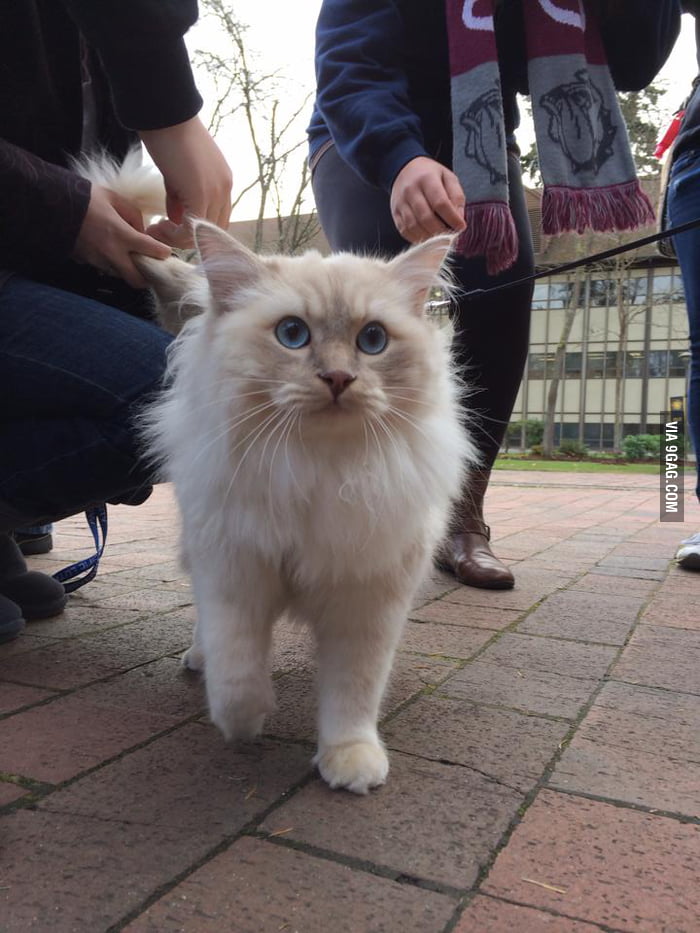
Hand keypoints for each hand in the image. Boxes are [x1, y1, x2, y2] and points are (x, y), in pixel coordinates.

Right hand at [72, 184, 171, 287]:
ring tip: (128, 258)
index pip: (151, 250)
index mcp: (122, 235)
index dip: (163, 253)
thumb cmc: (86, 198)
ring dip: (127, 270)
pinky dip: (110, 264)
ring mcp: (98, 261)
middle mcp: (112, 253)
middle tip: (149, 269)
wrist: (53, 205)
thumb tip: (141, 230)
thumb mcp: (114, 198)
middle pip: (136, 280)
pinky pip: (104, 268)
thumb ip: (133, 215)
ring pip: (120, 276)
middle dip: (146, 278)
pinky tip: (108, 251)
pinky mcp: (86, 263)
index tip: (165, 252)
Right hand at [140, 116, 232, 247]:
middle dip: (187, 238)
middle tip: (161, 232)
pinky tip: (158, 225)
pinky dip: (175, 234)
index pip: (217, 219)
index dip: (195, 229)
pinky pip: (191, 228)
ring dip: (178, 238)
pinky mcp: (202, 193)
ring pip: (202, 233)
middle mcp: (225, 189)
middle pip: (213, 230)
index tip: (169, 226)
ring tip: (156, 229)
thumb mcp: (176, 174)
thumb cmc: (166, 136)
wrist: (164, 112)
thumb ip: (179, 198)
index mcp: (222, 182)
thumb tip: (175, 219)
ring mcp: (216, 191)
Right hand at [390, 157, 465, 242]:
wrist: (404, 170)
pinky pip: (405, 231)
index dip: (452, 218)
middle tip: (450, 236)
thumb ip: (457, 196)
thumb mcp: (448, 177)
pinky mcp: (395, 213)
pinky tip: (427, 237)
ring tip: (440, 238)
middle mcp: (411, 190)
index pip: (440, 203)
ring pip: (414, 227)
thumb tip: (459, 218)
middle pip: (426, 218)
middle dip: (441, 231)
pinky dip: (417, 238)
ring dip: (429, 237)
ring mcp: (401, 203)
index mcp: (427, 179)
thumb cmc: (429, 175)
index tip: (461, 226)